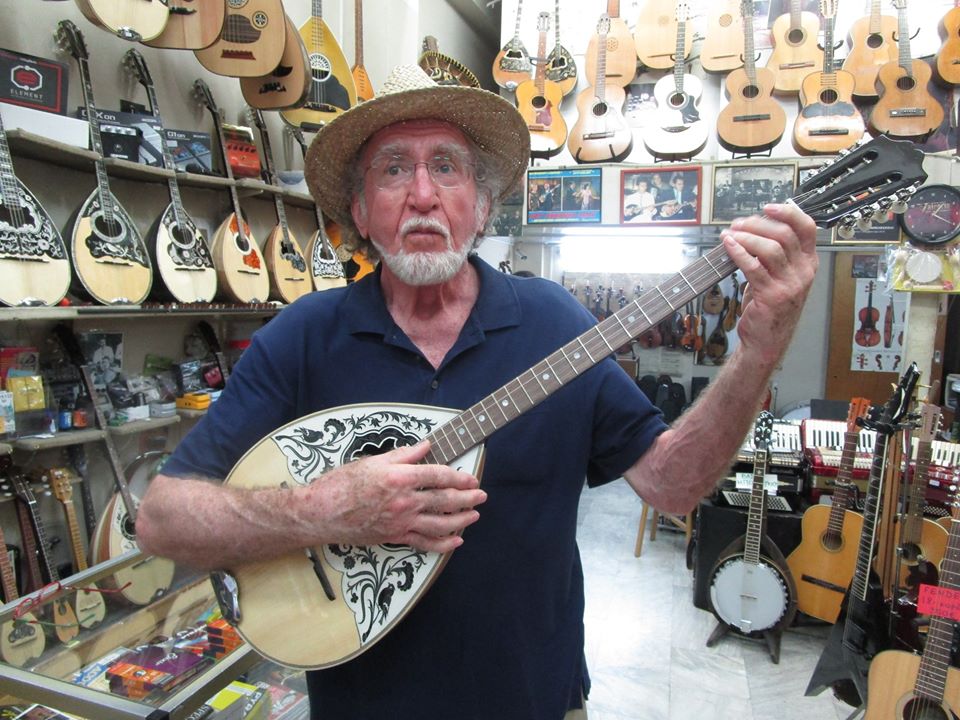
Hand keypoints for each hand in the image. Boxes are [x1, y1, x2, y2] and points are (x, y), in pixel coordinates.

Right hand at [304, 440, 486, 552]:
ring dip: (462, 520)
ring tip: (474, 515)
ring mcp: (401, 522)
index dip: (459, 477)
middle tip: (481, 495)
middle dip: (468, 498)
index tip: (470, 478)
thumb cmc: (341, 484)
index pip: (438, 475)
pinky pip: (425, 543)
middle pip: (445, 500)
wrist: (320, 513)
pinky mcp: (394, 538)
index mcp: (400, 478)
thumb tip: (426, 446)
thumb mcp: (372, 461)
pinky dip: (443, 544)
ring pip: (440, 523)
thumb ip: (404, 455)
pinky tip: (456, 541)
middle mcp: (404, 501)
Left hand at [719, 203, 818, 366]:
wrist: (766, 340)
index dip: (788, 213)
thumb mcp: (779, 276)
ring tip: (730, 235)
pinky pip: (754, 267)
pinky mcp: (772, 295)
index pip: (807, 228)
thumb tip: (757, 225)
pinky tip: (728, 246)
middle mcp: (804, 272)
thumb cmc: (769, 306)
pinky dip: (739, 253)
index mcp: (808, 262)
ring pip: (770, 248)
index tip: (768, 207)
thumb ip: (774, 253)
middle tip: (738, 224)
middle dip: (757, 224)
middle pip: (785, 235)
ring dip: (746, 237)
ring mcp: (790, 284)